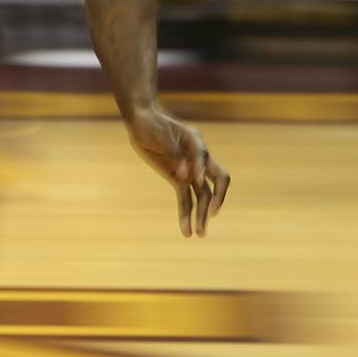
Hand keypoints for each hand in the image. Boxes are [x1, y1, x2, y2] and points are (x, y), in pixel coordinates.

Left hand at [127, 107, 227, 237]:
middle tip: (212, 214)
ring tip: (200, 234)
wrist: (141, 122)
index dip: (200, 169)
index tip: (194, 179)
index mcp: (195, 141)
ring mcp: (189, 171)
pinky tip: (186, 231)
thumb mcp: (159, 134)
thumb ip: (173, 154)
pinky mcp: (178, 180)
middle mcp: (198, 158)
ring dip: (201, 215)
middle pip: (216, 181)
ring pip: (201, 196)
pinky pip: (185, 199)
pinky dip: (186, 214)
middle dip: (216, 198)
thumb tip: (185, 176)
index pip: (205, 159)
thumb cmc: (151, 123)